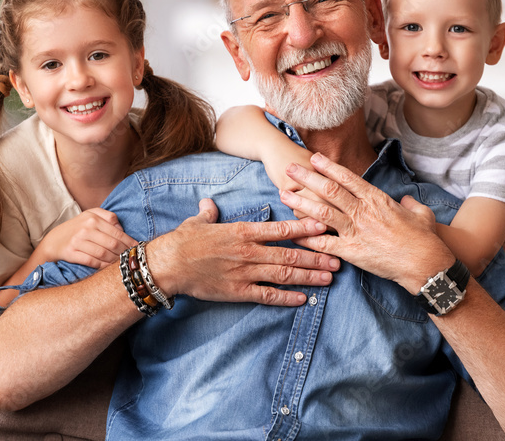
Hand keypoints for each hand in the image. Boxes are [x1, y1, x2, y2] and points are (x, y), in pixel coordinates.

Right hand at [37, 208, 137, 268]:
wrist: (53, 241)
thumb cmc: (77, 228)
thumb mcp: (90, 216)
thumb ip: (108, 217)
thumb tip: (122, 229)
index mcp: (93, 217)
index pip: (117, 232)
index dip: (129, 242)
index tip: (137, 248)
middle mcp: (86, 228)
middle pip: (112, 244)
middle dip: (124, 253)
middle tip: (132, 259)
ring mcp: (78, 240)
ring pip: (104, 253)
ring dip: (115, 261)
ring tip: (123, 264)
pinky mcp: (71, 252)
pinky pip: (92, 261)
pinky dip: (103, 266)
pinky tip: (109, 268)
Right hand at [145, 198, 339, 306]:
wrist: (167, 265)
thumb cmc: (182, 241)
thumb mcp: (198, 222)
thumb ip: (210, 213)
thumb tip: (210, 205)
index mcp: (243, 232)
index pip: (280, 229)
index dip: (304, 228)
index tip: (323, 227)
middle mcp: (249, 252)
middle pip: (290, 255)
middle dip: (316, 257)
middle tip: (338, 259)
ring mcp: (244, 273)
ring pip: (284, 275)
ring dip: (309, 277)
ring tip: (329, 279)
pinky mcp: (237, 292)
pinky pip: (267, 295)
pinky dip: (286, 298)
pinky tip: (303, 300)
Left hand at [280, 153, 454, 292]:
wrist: (423, 264)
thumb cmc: (424, 239)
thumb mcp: (421, 214)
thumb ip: (409, 204)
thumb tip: (404, 201)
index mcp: (377, 199)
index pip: (348, 178)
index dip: (329, 167)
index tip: (314, 158)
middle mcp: (362, 212)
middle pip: (329, 190)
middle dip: (307, 178)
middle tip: (290, 168)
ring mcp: (355, 232)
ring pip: (321, 212)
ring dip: (300, 203)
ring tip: (284, 194)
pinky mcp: (350, 252)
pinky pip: (323, 243)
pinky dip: (307, 238)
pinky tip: (293, 233)